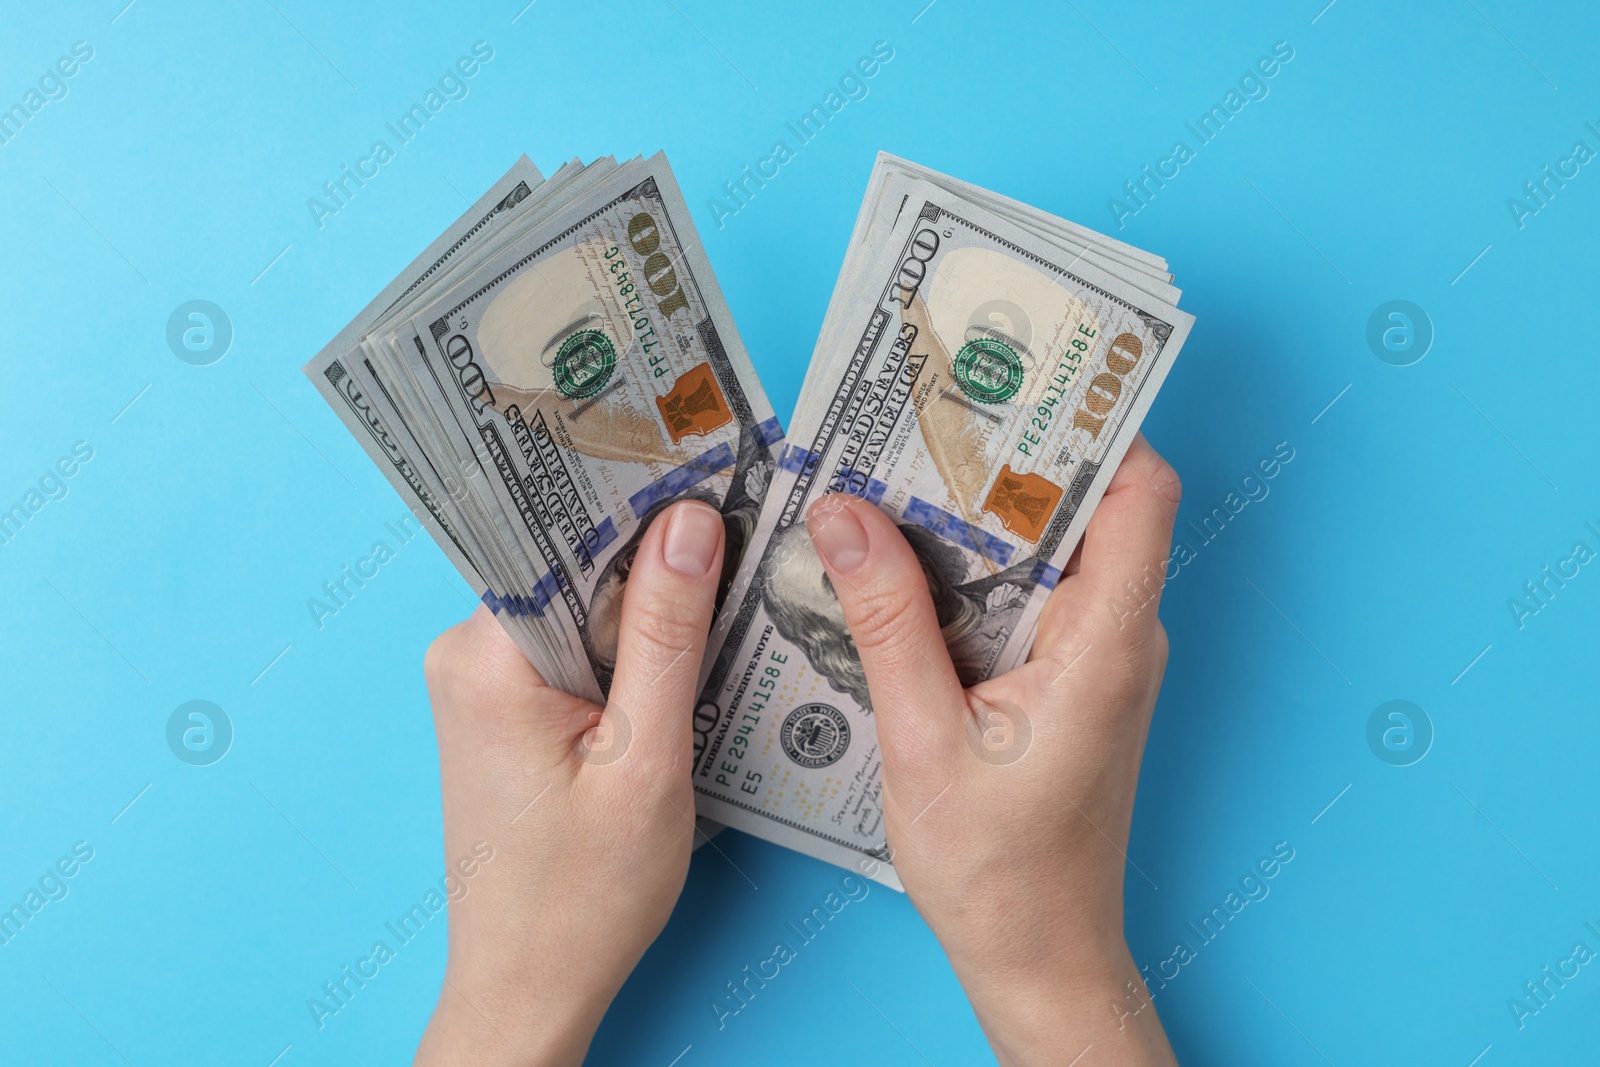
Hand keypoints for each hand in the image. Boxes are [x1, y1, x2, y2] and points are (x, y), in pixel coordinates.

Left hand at [414, 500, 726, 1066]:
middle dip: (656, 565)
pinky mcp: (506, 711)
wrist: (529, 988)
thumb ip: (669, 637)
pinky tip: (680, 674)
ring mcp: (483, 684)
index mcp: (487, 656)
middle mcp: (470, 655)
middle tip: (739, 547)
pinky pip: (576, 650)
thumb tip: (691, 523)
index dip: (643, 509)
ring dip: (649, 616)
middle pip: (575, 567)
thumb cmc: (582, 897)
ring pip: (582, 608)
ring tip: (721, 613)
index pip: (565, 539)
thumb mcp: (647, 760)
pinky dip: (630, 655)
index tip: (713, 478)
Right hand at [805, 435, 1181, 1065]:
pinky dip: (973, 569)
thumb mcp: (922, 740)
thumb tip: (843, 515)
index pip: (1140, 493)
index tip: (1018, 381)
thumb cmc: (998, 871)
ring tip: (894, 477)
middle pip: (1085, 507)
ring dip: (979, 516)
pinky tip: (903, 565)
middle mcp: (1119, 637)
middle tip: (920, 416)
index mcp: (1108, 642)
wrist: (1040, 956)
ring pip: (1050, 550)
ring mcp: (1099, 658)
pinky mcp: (1071, 680)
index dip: (1091, 425)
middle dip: (1005, 458)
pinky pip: (1029, 596)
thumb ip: (885, 621)